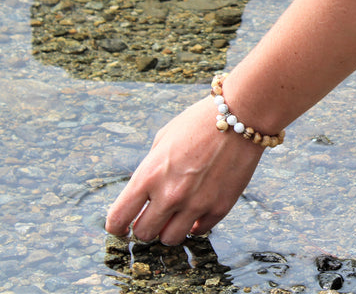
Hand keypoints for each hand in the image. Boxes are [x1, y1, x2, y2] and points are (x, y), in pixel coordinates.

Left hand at [105, 96, 264, 244]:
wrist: (239, 117)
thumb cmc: (198, 122)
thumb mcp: (163, 139)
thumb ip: (150, 169)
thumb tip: (145, 192)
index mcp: (149, 176)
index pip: (118, 218)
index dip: (116, 225)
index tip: (120, 225)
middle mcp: (170, 195)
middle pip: (144, 234)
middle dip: (144, 227)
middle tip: (151, 217)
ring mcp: (196, 204)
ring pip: (170, 239)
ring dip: (168, 230)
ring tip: (174, 216)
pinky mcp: (220, 207)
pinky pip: (200, 231)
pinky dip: (195, 225)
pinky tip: (196, 211)